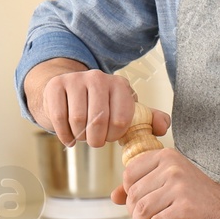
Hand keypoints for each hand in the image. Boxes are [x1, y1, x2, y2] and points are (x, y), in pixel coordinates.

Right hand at [24, 60, 169, 147]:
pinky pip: (58, 117)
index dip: (114, 136)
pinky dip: (64, 134)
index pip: (121, 120)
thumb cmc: (102, 107)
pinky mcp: (56, 85)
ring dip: (79, 136)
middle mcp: (98, 77)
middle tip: (94, 140)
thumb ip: (148, 119)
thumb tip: (163, 127)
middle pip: (98, 121)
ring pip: (77, 120)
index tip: (110, 136)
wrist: (68, 92)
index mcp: (120, 84)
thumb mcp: (125, 110)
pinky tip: (68, 137)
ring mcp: (75, 79)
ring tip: (82, 135)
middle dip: (96, 139)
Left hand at [112, 147, 219, 218]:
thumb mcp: (170, 182)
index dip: (129, 193)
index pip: (129, 174)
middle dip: (134, 213)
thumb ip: (143, 184)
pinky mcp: (184, 209)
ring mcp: (179, 188)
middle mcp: (171, 168)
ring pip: (141, 211)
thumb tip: (114, 196)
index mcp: (166, 157)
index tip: (140, 203)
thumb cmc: (197, 196)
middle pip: (134, 195)